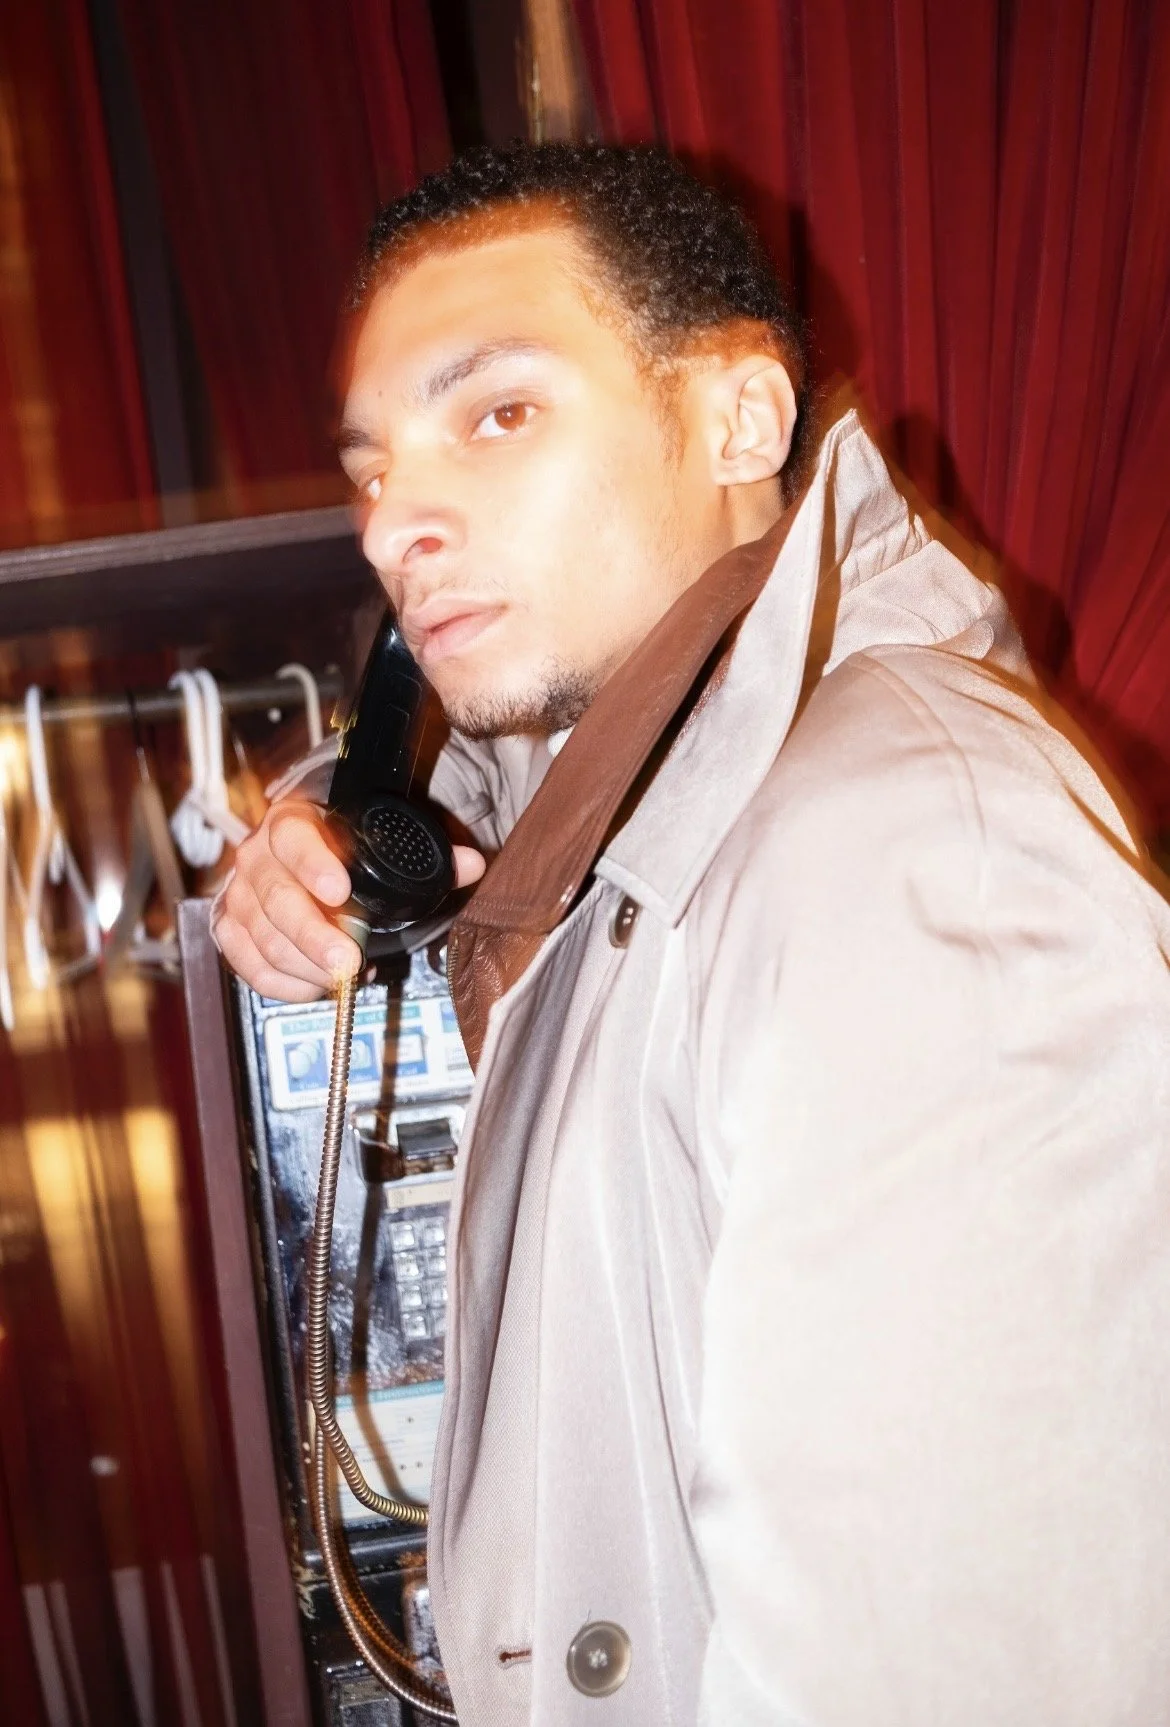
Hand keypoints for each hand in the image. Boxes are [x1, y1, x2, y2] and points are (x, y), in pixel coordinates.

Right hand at [212, 799, 485, 1001]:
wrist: (300, 857)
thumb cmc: (341, 852)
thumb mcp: (382, 844)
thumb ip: (429, 854)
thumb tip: (471, 863)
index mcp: (292, 822)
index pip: (294, 839)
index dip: (314, 865)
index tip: (340, 892)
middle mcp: (258, 856)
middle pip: (275, 898)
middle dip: (313, 935)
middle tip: (347, 960)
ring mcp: (240, 894)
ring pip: (262, 937)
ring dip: (304, 965)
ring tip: (342, 976)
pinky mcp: (231, 929)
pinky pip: (248, 964)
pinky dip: (283, 983)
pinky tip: (316, 985)